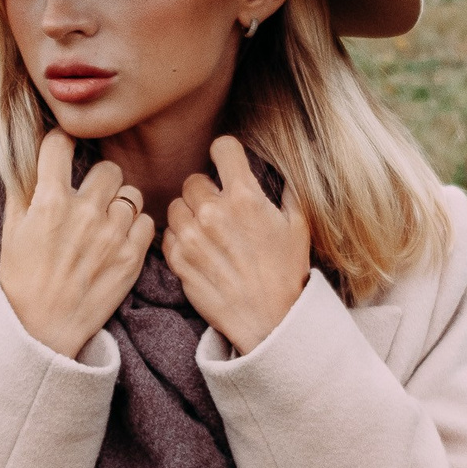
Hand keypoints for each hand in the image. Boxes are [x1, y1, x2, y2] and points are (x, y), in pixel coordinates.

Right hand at [0, 130, 153, 357]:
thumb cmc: (22, 278)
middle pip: (107, 168)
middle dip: (98, 180)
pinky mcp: (132, 257)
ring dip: (119, 204)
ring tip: (105, 223)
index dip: (60, 143)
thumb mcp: (12, 229)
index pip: (60, 145)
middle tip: (89, 198)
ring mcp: (112, 234)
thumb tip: (29, 156)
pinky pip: (146, 222)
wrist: (40, 328)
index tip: (63, 149)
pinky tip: (118, 240)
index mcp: (49, 201)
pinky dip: (135, 228)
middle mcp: (84, 212)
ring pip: (131, 194)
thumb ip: (23, 188)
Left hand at [162, 137, 311, 354]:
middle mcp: (213, 212)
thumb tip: (281, 163)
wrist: (270, 320)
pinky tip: (199, 250)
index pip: (222, 147)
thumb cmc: (287, 271)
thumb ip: (288, 188)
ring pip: (176, 206)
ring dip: (190, 214)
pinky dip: (180, 239)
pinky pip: (168, 234)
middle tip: (221, 209)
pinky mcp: (178, 261)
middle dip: (207, 191)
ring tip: (208, 231)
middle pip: (194, 180)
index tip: (229, 164)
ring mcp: (191, 237)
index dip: (227, 154)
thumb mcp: (299, 224)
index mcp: (244, 197)